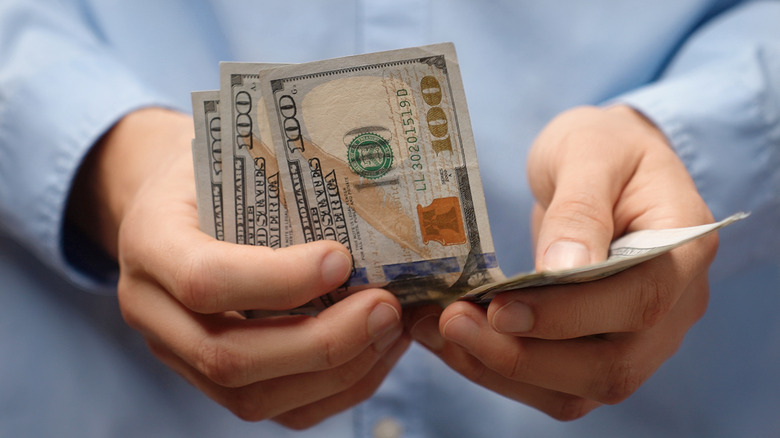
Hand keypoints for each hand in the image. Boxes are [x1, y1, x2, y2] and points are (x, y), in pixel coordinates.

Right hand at [68, 108, 409, 427]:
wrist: (174, 207)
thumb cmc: (211, 174)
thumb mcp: (228, 157)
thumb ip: (278, 183)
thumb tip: (374, 206)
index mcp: (149, 242)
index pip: (204, 279)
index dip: (279, 279)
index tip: (343, 258)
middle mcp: (151, 311)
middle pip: (229, 358)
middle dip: (323, 343)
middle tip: (386, 308)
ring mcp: (177, 355)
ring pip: (254, 398)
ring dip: (339, 371)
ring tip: (390, 328)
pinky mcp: (211, 380)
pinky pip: (277, 411)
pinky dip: (338, 389)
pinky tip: (376, 352)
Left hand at [407, 105, 716, 419]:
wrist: (607, 164)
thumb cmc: (603, 147)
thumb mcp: (590, 153)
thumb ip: (580, 210)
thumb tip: (562, 270)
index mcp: (683, 250)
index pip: (640, 301)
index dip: (568, 316)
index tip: (500, 307)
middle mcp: (675, 308)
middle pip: (611, 366)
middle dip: (523, 356)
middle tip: (453, 322)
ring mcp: (641, 339)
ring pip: (579, 390)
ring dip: (502, 371)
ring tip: (440, 333)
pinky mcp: (600, 349)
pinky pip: (556, 386)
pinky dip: (501, 372)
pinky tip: (455, 343)